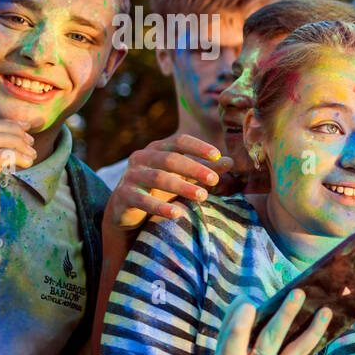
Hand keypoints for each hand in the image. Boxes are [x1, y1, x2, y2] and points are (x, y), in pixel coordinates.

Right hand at [107, 133, 233, 231]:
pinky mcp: (124, 195)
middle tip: (215, 179)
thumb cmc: (161, 188)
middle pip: (170, 159)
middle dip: (194, 169)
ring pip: (158, 178)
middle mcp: (142, 158)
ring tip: (203, 196)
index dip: (197, 147)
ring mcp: (131, 176)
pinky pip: (142, 200)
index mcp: (158, 148)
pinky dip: (160, 207)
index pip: (179, 141)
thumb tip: (231, 161)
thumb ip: (206, 169)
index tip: (217, 155)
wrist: (127, 208)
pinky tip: (177, 213)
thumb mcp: (184, 177)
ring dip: (182, 187)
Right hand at [204, 292, 331, 354]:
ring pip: (298, 353)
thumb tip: (251, 298)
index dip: (242, 320)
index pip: (235, 339)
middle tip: (298, 293)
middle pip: (271, 341)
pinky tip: (319, 333)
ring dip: (314, 330)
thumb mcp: (224, 344)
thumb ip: (233, 319)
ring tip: (326, 311)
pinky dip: (311, 348)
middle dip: (286, 315)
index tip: (250, 304)